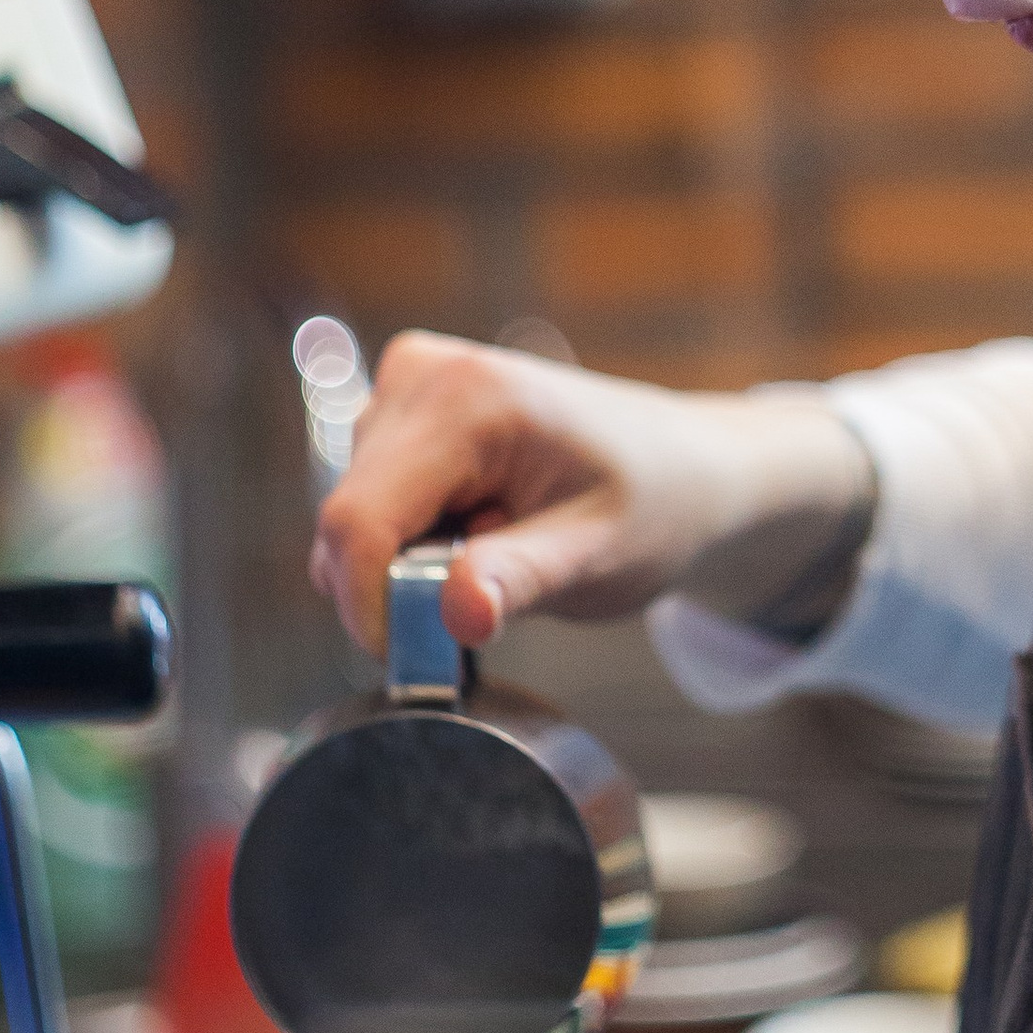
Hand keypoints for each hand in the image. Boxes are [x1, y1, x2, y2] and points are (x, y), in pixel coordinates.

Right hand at [311, 329, 871, 653]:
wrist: (682, 466)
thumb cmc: (653, 503)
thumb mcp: (599, 555)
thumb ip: (521, 580)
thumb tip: (456, 614)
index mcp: (470, 399)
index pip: (360, 520)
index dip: (369, 604)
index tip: (413, 659)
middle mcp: (424, 373)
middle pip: (349, 519)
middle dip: (398, 584)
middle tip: (494, 594)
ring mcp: (409, 381)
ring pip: (354, 515)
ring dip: (410, 561)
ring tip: (499, 548)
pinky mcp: (403, 405)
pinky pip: (369, 500)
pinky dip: (412, 538)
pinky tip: (478, 528)